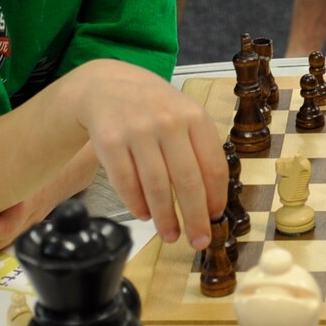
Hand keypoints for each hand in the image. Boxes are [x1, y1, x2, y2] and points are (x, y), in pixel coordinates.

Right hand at [70, 59, 228, 248]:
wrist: (109, 85)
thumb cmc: (155, 108)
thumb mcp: (185, 116)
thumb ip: (200, 150)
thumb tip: (212, 202)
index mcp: (194, 118)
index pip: (213, 166)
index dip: (216, 198)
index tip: (216, 218)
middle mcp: (168, 123)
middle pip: (187, 181)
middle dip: (195, 217)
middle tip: (198, 240)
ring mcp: (137, 131)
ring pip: (156, 186)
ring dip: (165, 217)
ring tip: (170, 235)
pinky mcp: (110, 141)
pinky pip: (126, 182)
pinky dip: (136, 204)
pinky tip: (144, 214)